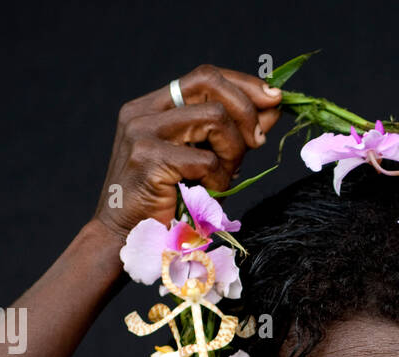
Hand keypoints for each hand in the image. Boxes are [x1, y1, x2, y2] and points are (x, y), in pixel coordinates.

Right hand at [92, 64, 282, 240]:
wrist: (125, 239)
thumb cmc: (168, 205)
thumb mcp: (206, 161)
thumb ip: (234, 134)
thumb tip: (271, 107)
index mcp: (152, 106)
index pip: (206, 76)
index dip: (244, 85)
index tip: (273, 98)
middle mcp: (143, 112)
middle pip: (211, 84)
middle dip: (246, 112)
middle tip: (257, 143)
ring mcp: (142, 132)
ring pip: (215, 117)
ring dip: (233, 151)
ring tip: (223, 177)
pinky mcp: (148, 158)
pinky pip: (207, 160)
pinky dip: (218, 180)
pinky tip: (207, 195)